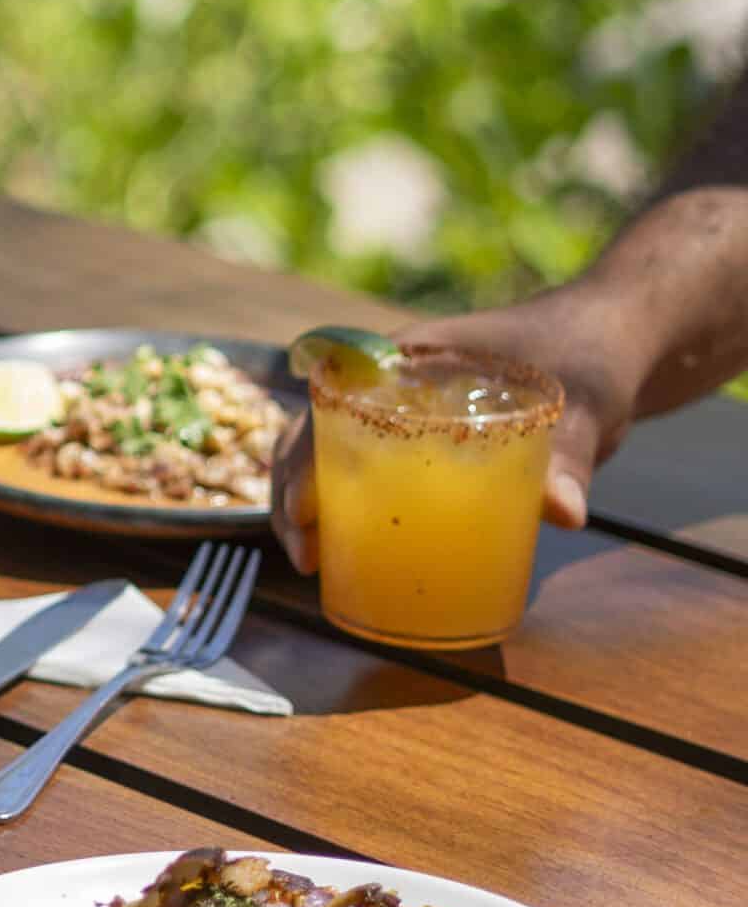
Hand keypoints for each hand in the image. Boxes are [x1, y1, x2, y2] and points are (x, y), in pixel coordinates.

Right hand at [270, 288, 644, 574]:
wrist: (612, 343)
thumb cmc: (586, 353)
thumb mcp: (581, 404)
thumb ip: (570, 456)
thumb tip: (564, 513)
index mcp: (407, 359)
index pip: (328, 402)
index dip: (300, 455)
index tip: (305, 509)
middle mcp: (391, 387)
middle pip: (312, 435)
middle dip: (293, 494)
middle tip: (307, 557)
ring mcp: (406, 416)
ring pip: (334, 458)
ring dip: (313, 508)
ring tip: (315, 564)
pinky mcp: (430, 445)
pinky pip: (374, 474)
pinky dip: (354, 511)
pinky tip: (353, 556)